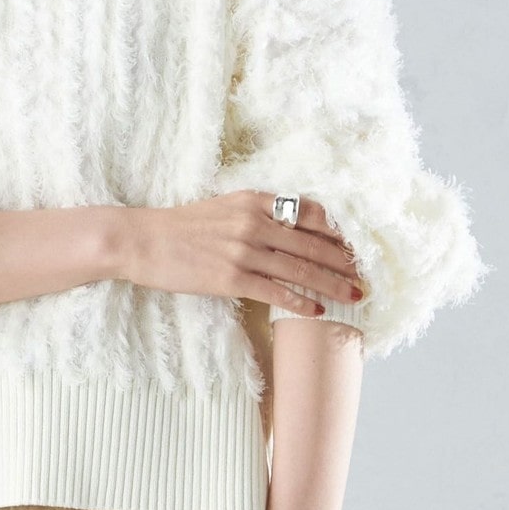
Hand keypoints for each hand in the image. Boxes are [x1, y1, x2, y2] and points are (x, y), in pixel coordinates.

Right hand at [121, 191, 363, 315]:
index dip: (337, 231)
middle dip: (344, 261)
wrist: (141, 240)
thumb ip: (255, 213)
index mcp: (252, 200)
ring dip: (333, 284)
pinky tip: (318, 309)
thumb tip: (289, 230)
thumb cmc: (180, 226)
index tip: (356, 246)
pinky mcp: (230, 278)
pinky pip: (275, 291)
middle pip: (312, 243)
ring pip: (300, 269)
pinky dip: (301, 300)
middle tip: (366, 275)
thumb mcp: (222, 208)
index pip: (308, 213)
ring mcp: (242, 250)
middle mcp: (252, 222)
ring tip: (354, 295)